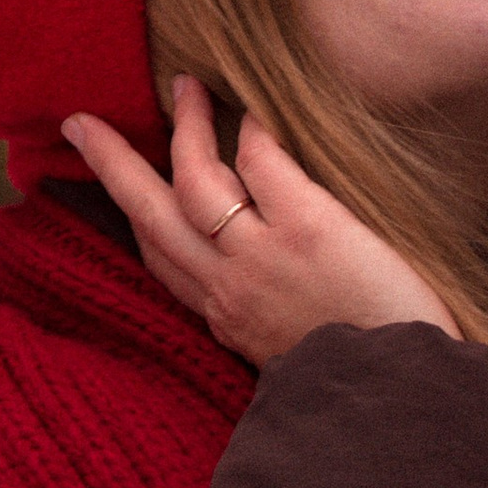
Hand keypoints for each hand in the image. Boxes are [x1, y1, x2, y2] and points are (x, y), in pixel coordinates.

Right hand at [62, 78, 457, 363]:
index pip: (162, 262)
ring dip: (184, 128)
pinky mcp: (309, 228)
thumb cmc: (368, 378)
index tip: (124, 193)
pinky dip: (254, 130)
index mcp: (226, 320)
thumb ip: (271, 319)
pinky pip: (263, 161)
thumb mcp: (297, 357)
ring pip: (194, 179)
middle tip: (81, 124)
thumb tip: (275, 290)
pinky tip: (256, 109)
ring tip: (185, 86)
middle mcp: (229, 288)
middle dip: (110, 164)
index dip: (136, 221)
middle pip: (149, 213)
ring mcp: (263, 256)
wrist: (405, 401)